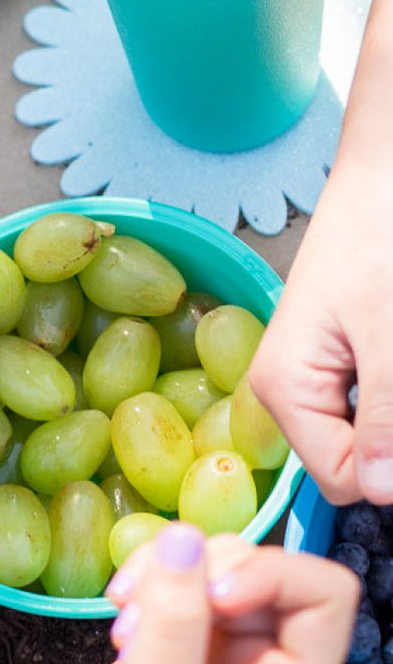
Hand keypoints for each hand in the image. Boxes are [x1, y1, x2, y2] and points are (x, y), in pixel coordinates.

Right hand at [39, 524, 357, 663]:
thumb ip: (172, 621)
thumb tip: (184, 537)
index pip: (322, 591)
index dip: (270, 574)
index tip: (210, 596)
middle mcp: (266, 660)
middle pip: (259, 567)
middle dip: (198, 576)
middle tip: (143, 622)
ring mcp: (220, 647)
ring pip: (211, 564)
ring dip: (162, 577)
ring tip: (124, 630)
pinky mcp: (177, 638)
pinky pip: (175, 578)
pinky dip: (143, 583)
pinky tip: (117, 623)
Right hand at [249, 154, 392, 506]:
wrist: (387, 171)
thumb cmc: (380, 233)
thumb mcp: (390, 330)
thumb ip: (387, 415)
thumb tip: (385, 492)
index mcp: (282, 390)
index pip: (342, 480)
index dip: (391, 466)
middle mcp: (289, 394)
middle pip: (357, 463)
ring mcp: (318, 380)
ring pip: (375, 439)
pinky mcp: (345, 366)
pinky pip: (378, 410)